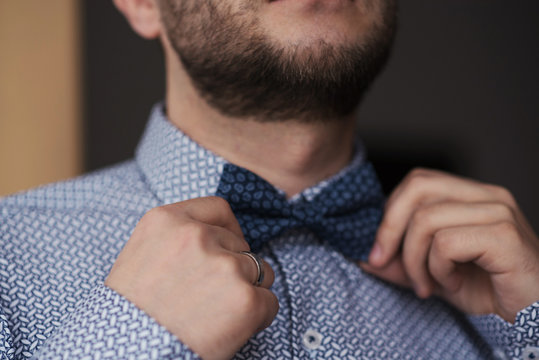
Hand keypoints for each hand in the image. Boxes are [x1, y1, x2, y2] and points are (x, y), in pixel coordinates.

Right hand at [105, 197, 277, 359]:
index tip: (230, 246)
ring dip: (246, 290)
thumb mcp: (142, 255)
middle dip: (234, 267)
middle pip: (240, 244)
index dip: (229, 229)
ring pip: (261, 270)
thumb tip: (217, 238)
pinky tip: (229, 329)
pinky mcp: (246, 299)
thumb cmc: (131, 314)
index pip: (219, 209)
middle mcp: (197, 235)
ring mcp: (225, 266)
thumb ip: (178, 238)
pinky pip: (270, 302)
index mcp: (166, 220)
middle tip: (210, 296)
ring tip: (217, 314)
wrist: (128, 355)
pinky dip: (257, 317)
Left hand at [360, 168, 538, 321]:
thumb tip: (361, 254)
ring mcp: (499, 212)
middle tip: (385, 263)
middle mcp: (486, 195)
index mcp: (470, 195)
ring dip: (415, 261)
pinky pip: (447, 243)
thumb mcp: (432, 273)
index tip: (377, 252)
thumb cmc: (488, 290)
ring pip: (426, 220)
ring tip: (428, 285)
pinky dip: (439, 270)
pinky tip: (455, 284)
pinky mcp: (505, 236)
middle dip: (390, 229)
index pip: (416, 182)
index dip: (388, 214)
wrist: (533, 316)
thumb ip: (399, 261)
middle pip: (417, 187)